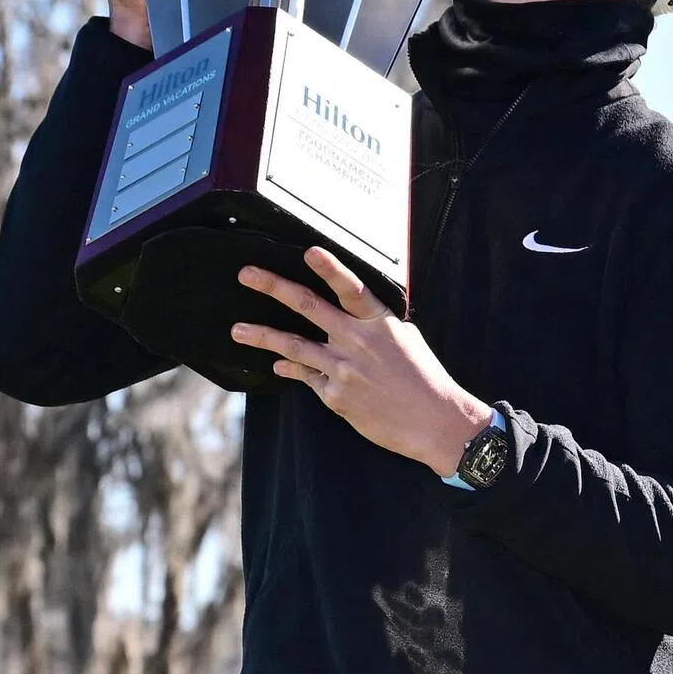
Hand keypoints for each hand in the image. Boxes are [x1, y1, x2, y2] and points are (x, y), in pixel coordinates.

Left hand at [231, 247, 492, 475]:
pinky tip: (277, 364)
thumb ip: (374, 322)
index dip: (330, 269)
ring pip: (293, 346)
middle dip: (274, 287)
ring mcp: (343, 369)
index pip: (351, 288)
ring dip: (262, 335)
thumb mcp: (406, 337)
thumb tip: (352, 309)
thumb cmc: (424, 376)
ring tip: (237, 330)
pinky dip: (291, 368)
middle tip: (247, 274)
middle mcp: (357, 341)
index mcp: (378, 322)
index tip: (309, 251)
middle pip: (308, 307)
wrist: (435, 422)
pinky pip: (306, 376)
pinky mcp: (336, 396)